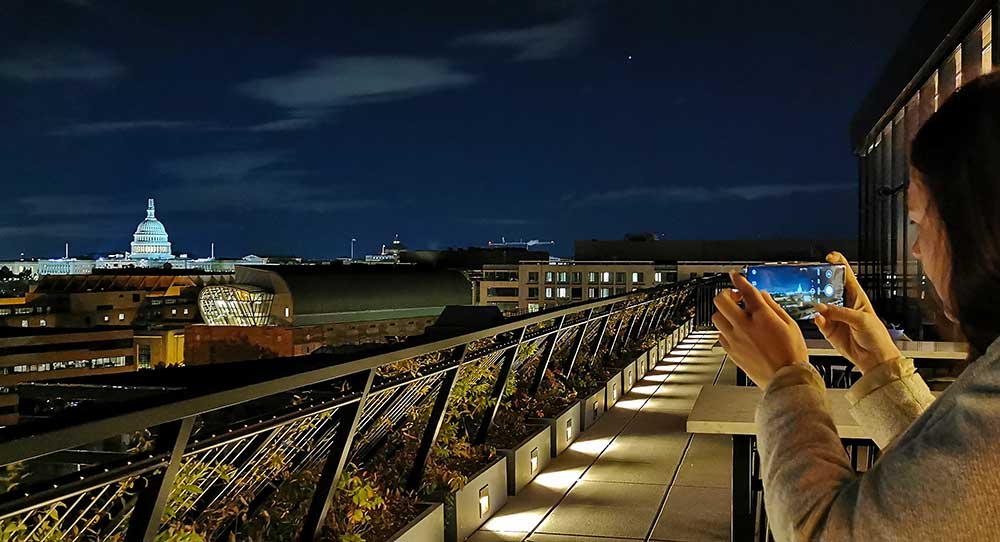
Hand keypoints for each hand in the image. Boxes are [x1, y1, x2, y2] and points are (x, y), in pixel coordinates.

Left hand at [713, 271, 807, 387]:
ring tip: (734, 314)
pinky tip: (736, 331)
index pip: (746, 290)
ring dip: (724, 312)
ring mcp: (735, 339)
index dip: (739, 280)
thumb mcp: (790, 325)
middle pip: (721, 300)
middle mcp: (745, 326)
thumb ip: (773, 307)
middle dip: (726, 294)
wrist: (786, 379)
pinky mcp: (731, 351)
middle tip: (734, 296)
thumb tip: (762, 295)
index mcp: (762, 316)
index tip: (735, 276)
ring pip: (716, 317)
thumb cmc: (791, 354)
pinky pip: (720, 334)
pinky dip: (725, 329)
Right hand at [813, 251, 901, 373]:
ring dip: (816, 304)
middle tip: (812, 280)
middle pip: (829, 288)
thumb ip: (840, 312)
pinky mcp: (829, 329)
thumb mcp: (860, 319)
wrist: (874, 358)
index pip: (847, 275)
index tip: (829, 257)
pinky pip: (819, 321)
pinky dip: (817, 320)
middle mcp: (844, 305)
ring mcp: (835, 317)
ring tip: (815, 304)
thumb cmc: (876, 336)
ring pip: (820, 305)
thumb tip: (821, 308)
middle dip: (820, 283)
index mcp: (857, 296)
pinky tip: (819, 319)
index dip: (839, 264)